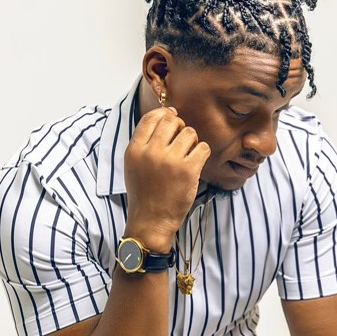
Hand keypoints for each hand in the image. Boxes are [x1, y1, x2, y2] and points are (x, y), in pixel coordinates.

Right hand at [124, 106, 211, 240]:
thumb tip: (165, 115)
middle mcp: (151, 152)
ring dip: (192, 142)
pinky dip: (202, 153)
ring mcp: (170, 161)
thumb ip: (144, 142)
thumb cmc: (144, 193)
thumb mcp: (133, 165)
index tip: (173, 119)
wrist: (151, 220)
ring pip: (190, 132)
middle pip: (172, 120)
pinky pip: (203, 148)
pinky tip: (196, 163)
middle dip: (180, 127)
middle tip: (181, 142)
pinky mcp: (188, 171)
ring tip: (188, 156)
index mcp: (135, 149)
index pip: (152, 117)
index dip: (165, 114)